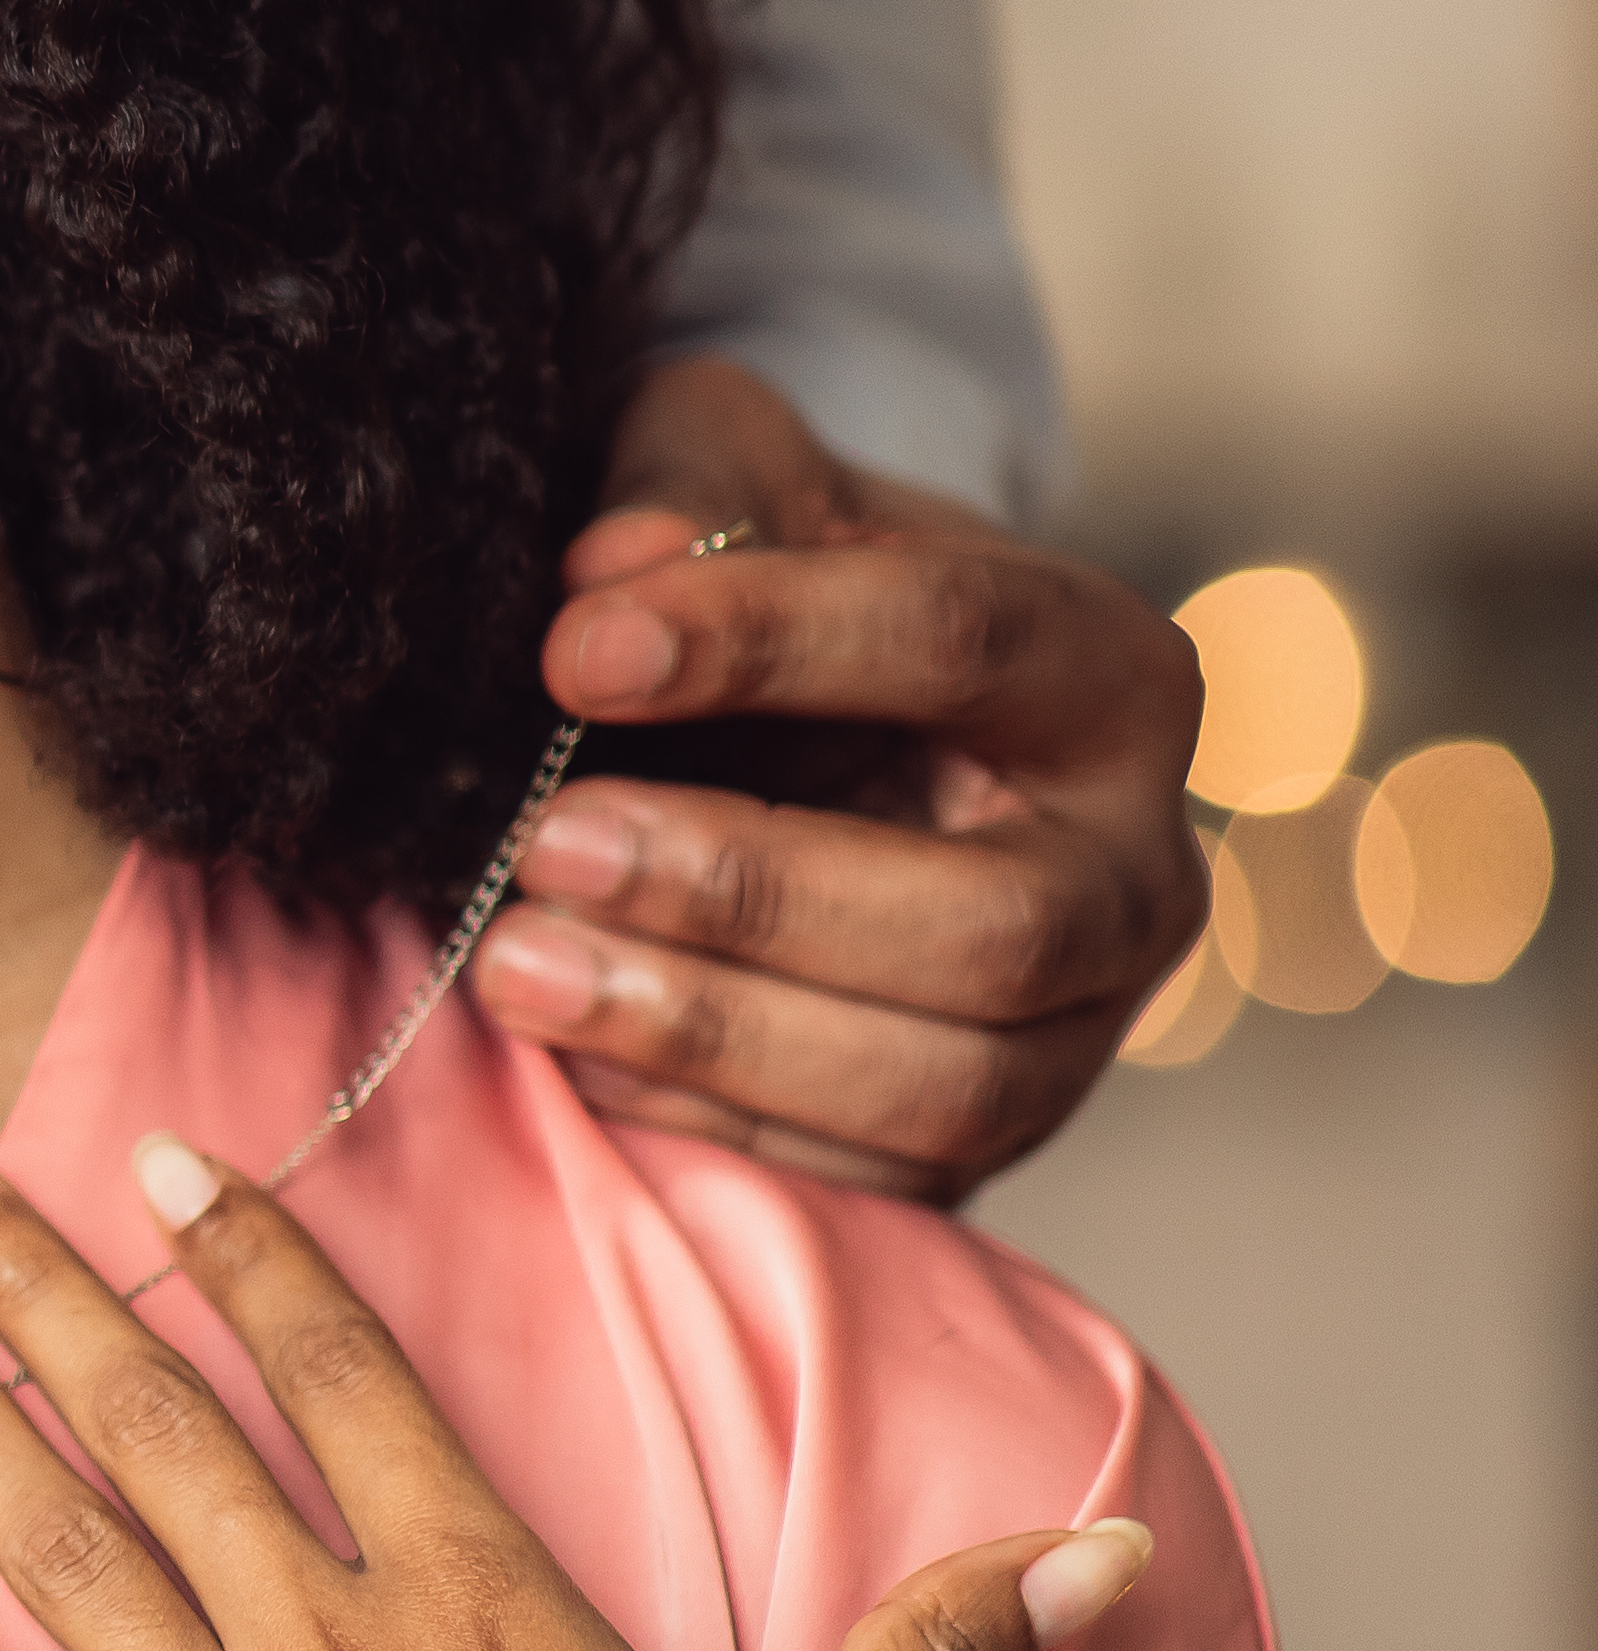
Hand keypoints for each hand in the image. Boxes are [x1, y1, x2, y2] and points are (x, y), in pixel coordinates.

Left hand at [474, 356, 1208, 1202]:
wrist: (816, 728)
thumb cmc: (778, 585)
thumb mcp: (736, 475)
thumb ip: (689, 480)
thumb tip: (617, 567)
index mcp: (1106, 674)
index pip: (966, 647)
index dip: (769, 643)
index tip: (572, 648)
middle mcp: (1135, 869)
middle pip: (994, 923)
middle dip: (751, 895)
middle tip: (544, 844)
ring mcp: (1076, 1025)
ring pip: (944, 1082)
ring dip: (711, 1031)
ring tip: (515, 964)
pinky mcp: (980, 1138)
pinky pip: (870, 1174)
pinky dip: (707, 1120)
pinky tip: (567, 1050)